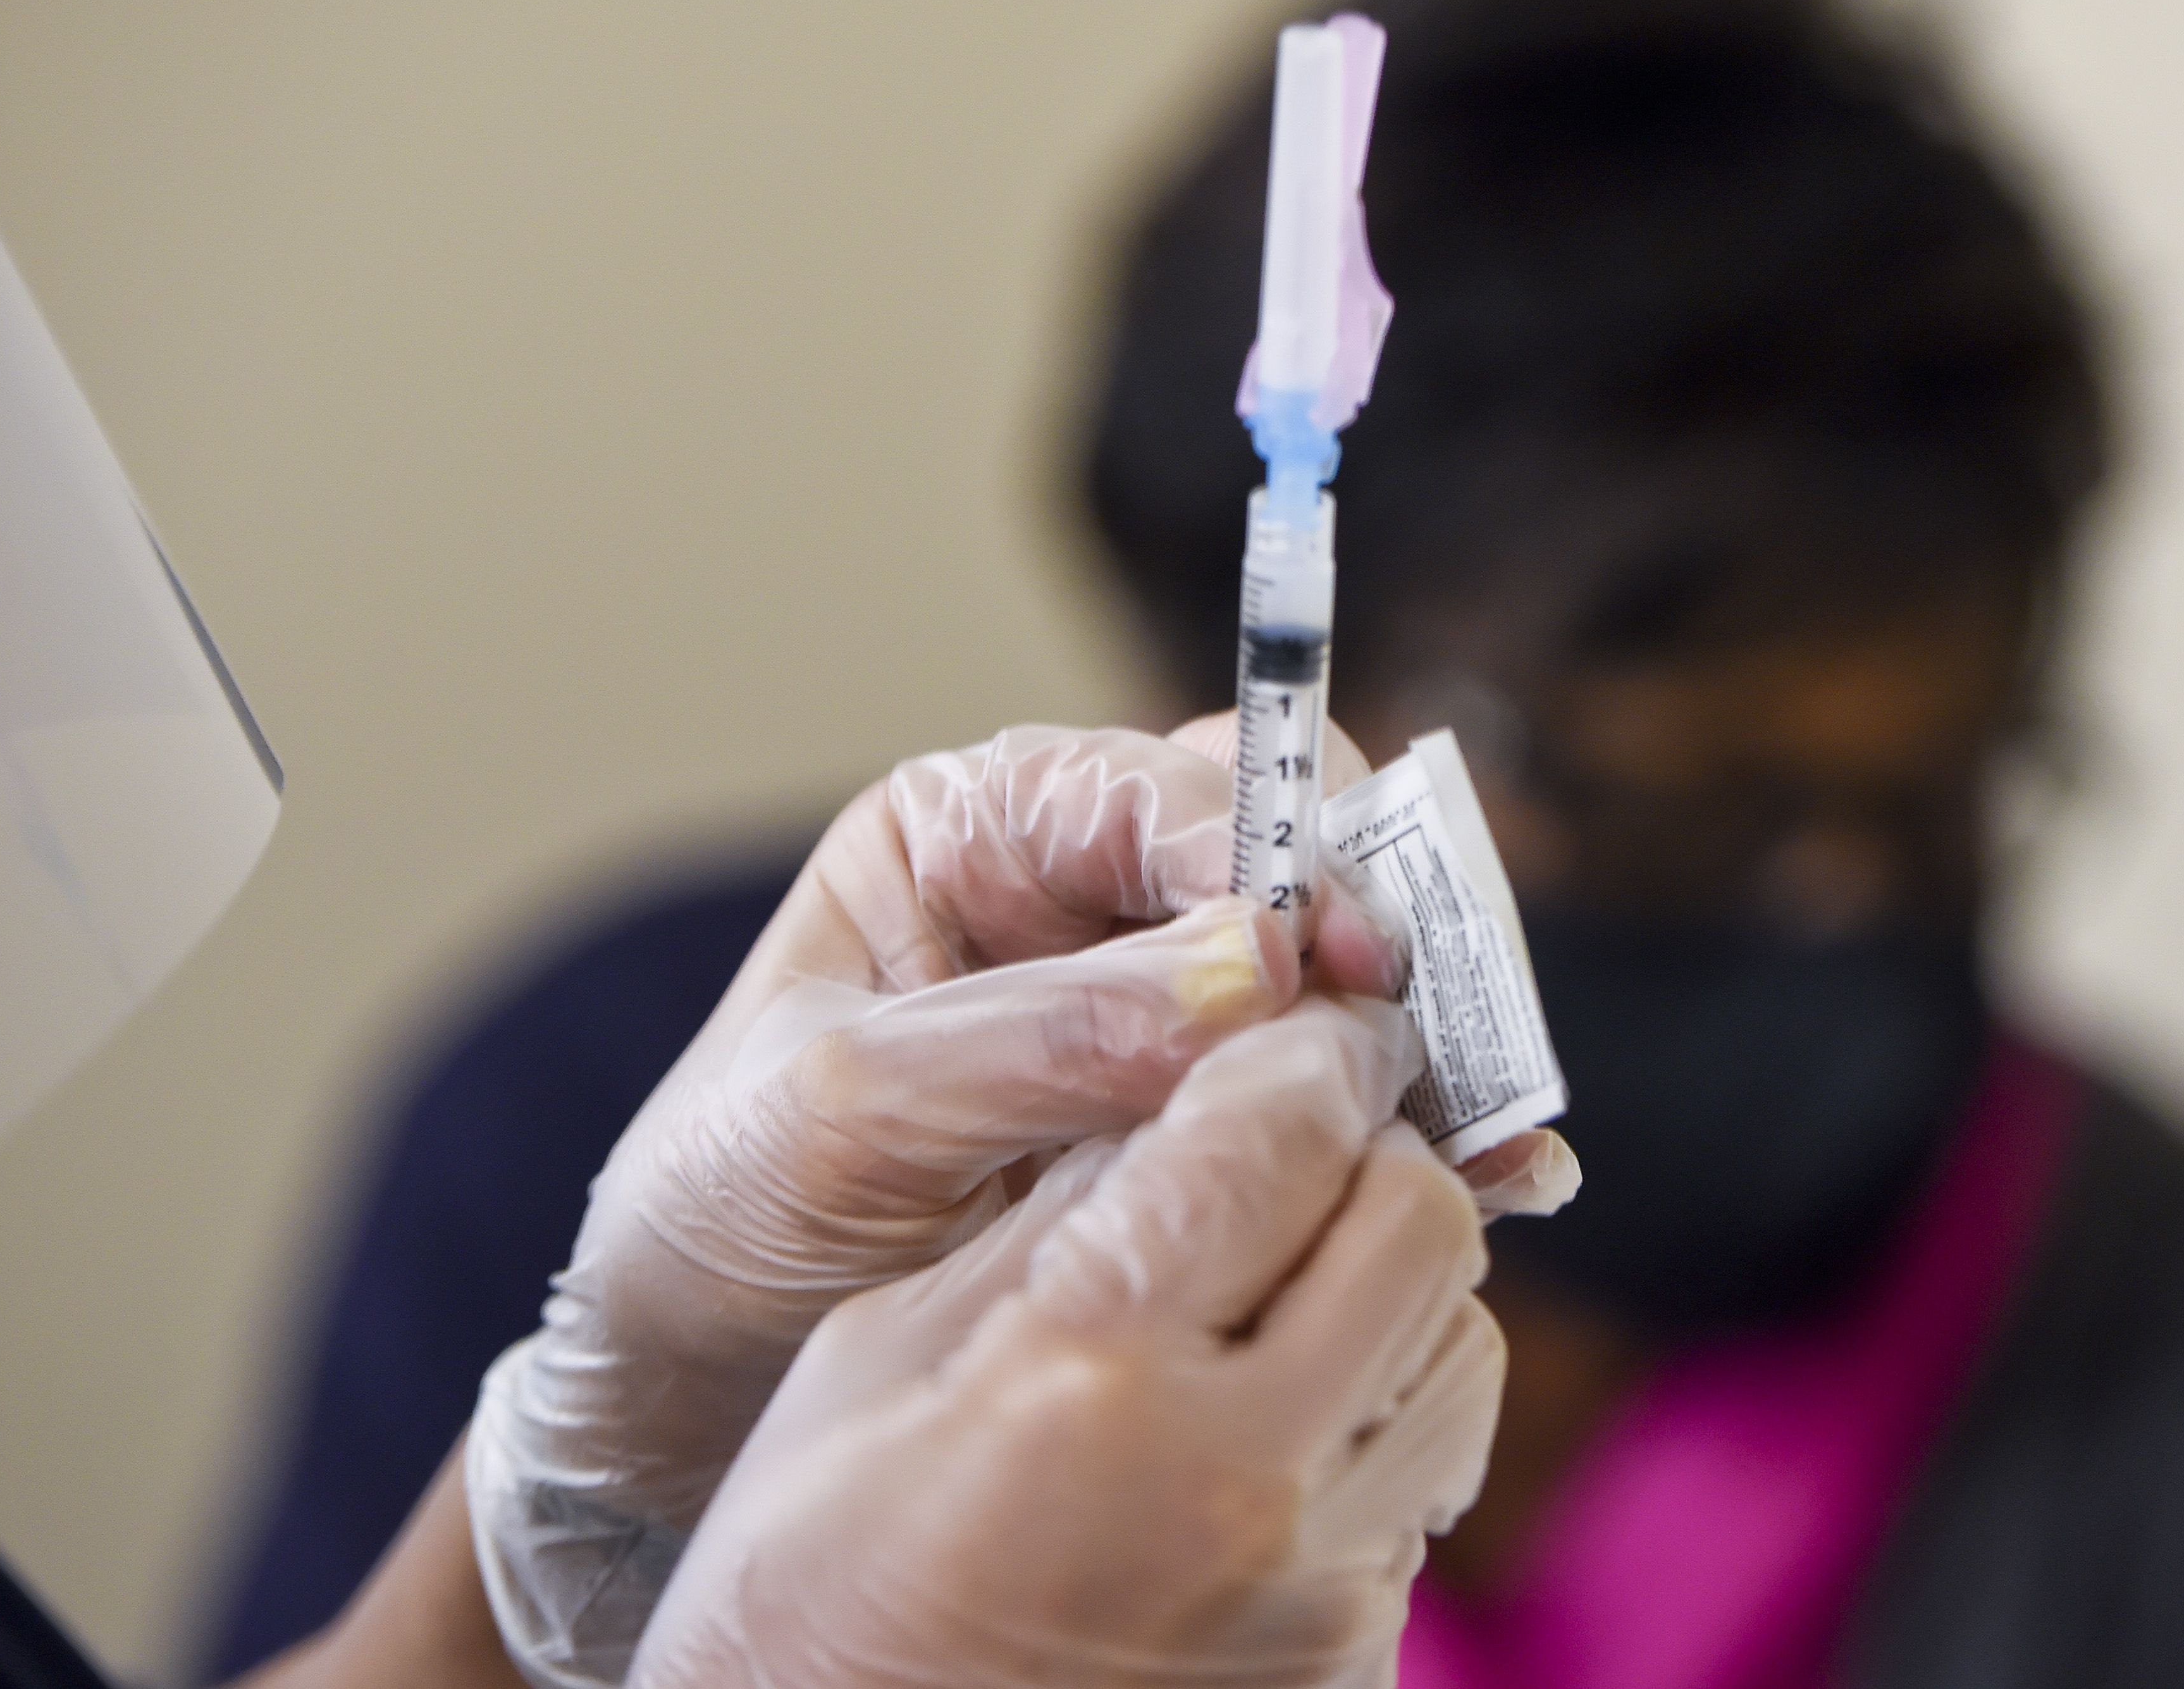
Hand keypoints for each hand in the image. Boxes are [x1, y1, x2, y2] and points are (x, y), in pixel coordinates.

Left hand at [465, 726, 1401, 1685]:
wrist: (688, 1394)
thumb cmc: (721, 1218)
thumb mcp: (841, 1115)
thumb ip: (1034, 1039)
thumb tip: (1245, 978)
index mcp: (979, 835)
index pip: (1162, 789)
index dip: (1264, 853)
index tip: (1321, 949)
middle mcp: (1087, 904)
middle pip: (1291, 856)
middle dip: (1370, 933)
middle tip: (1427, 1030)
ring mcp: (1162, 1026)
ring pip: (1338, 984)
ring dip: (1422, 1040)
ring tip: (1491, 1124)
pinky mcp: (1209, 1140)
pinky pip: (1342, 1105)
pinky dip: (1420, 1134)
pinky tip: (1495, 1180)